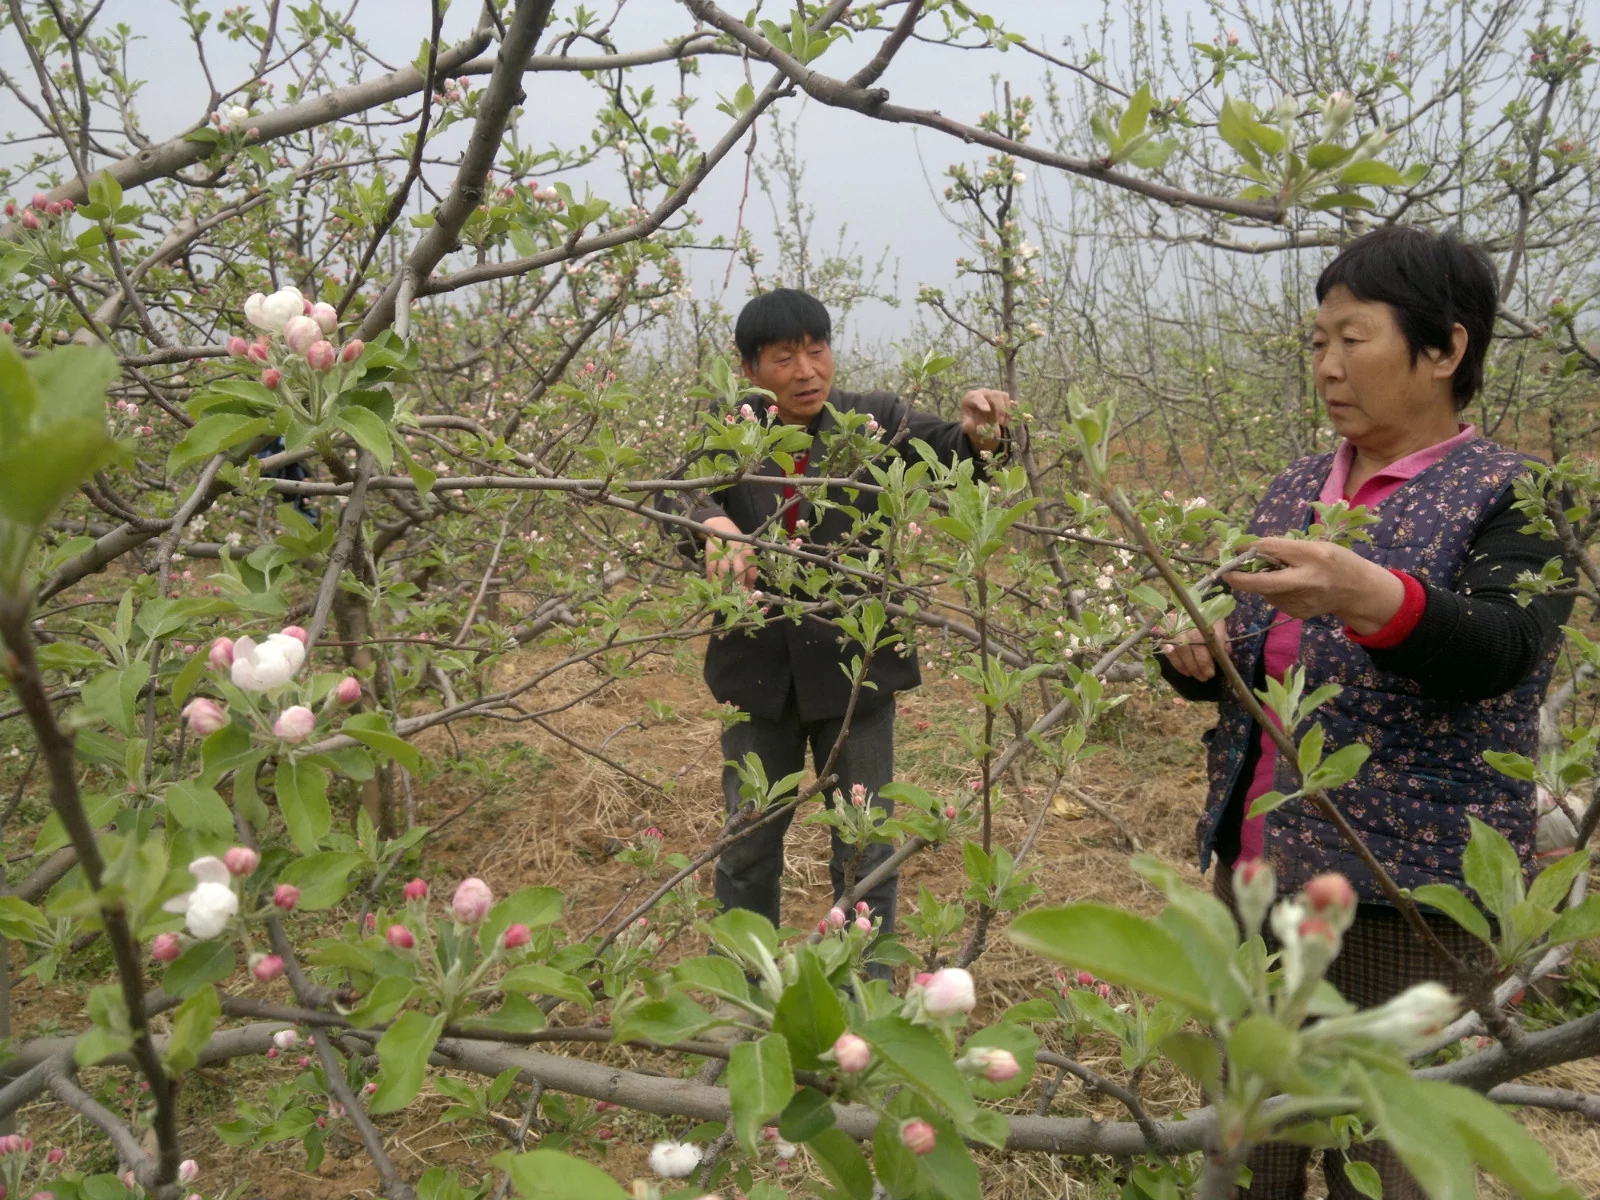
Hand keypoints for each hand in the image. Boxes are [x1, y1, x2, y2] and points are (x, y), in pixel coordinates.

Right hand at [703, 515, 756, 588]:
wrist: (722, 527)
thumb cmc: (736, 544)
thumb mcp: (746, 551)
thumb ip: (749, 567)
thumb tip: (750, 586)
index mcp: (748, 553)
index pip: (752, 571)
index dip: (750, 584)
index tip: (747, 593)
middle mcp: (737, 553)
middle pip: (739, 571)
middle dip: (737, 585)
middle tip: (736, 595)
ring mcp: (724, 553)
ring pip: (724, 571)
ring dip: (724, 583)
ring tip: (723, 592)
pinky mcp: (712, 553)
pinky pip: (711, 568)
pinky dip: (711, 578)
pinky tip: (711, 584)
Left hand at [960, 388, 1011, 451]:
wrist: (976, 418)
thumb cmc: (970, 419)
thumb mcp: (966, 424)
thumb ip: (967, 425)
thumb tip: (969, 425)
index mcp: (971, 397)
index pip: (976, 397)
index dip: (982, 402)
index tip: (987, 410)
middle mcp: (983, 393)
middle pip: (994, 395)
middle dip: (999, 409)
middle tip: (1000, 422)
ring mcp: (993, 394)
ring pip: (1003, 396)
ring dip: (1006, 410)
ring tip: (1004, 424)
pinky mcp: (1002, 399)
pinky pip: (1009, 401)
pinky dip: (1012, 409)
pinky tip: (1009, 419)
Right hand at [1161, 620, 1228, 680]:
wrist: (1188, 606)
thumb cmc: (1206, 618)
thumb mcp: (1218, 625)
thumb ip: (1222, 640)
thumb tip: (1224, 655)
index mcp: (1206, 618)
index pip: (1208, 638)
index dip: (1208, 657)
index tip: (1211, 671)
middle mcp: (1189, 621)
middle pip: (1193, 645)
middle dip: (1199, 665)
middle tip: (1205, 677)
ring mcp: (1174, 626)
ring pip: (1180, 649)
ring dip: (1188, 666)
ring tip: (1196, 676)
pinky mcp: (1164, 632)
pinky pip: (1168, 650)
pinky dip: (1176, 663)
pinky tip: (1185, 671)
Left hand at [1222, 536, 1403, 633]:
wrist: (1357, 591)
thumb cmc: (1334, 561)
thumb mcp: (1315, 545)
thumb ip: (1284, 548)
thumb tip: (1247, 549)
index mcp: (1313, 556)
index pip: (1273, 551)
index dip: (1249, 550)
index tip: (1232, 549)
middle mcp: (1306, 581)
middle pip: (1262, 583)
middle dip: (1239, 579)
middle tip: (1226, 572)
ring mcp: (1301, 601)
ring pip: (1265, 590)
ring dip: (1262, 581)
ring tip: (1281, 574)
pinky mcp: (1296, 613)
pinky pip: (1273, 599)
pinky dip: (1273, 591)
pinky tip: (1290, 587)